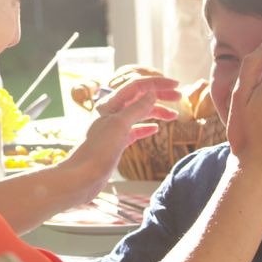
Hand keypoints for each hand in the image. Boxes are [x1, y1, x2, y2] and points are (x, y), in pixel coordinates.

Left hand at [61, 76, 179, 201]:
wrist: (82, 177)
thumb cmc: (97, 151)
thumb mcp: (120, 125)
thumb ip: (137, 108)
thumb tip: (152, 93)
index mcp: (109, 104)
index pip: (137, 86)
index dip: (157, 84)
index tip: (176, 85)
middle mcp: (111, 113)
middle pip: (139, 99)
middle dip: (159, 97)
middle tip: (179, 98)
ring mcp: (113, 128)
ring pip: (138, 115)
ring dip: (156, 113)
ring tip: (174, 117)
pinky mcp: (115, 143)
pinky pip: (134, 131)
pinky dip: (146, 128)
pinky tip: (156, 129)